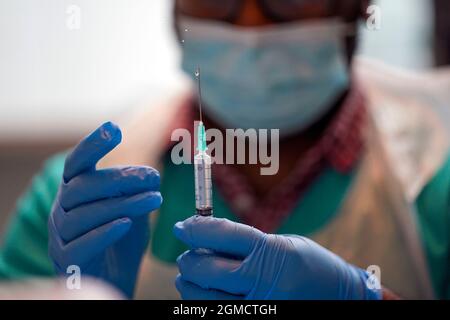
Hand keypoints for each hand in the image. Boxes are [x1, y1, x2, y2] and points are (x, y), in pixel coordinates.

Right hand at [48, 122, 161, 297]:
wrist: (113, 277)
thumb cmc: (122, 238)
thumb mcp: (132, 208)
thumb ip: (136, 191)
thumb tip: (152, 174)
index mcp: (75, 190)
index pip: (77, 163)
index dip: (92, 145)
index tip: (113, 129)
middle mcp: (62, 208)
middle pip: (82, 186)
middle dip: (119, 178)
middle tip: (152, 176)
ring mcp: (61, 235)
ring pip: (85, 214)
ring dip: (122, 204)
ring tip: (154, 200)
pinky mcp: (66, 260)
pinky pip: (81, 245)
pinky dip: (104, 232)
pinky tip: (126, 224)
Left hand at [173, 216, 381, 299]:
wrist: (342, 300)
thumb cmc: (312, 268)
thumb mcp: (284, 245)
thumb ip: (247, 244)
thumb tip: (206, 238)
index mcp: (272, 253)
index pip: (223, 235)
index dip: (197, 228)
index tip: (182, 226)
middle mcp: (263, 283)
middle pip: (206, 270)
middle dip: (189, 260)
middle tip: (188, 256)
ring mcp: (259, 309)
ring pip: (202, 298)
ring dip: (190, 284)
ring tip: (192, 276)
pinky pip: (214, 314)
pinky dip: (203, 303)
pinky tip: (207, 294)